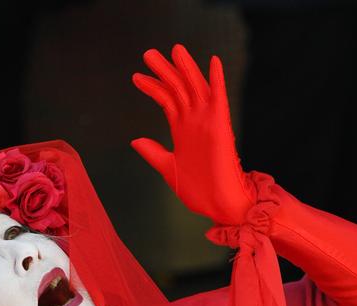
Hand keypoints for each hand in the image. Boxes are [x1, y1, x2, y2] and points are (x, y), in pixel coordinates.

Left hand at [131, 45, 254, 225]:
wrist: (217, 205)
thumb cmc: (198, 191)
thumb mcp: (169, 169)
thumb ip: (153, 152)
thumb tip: (136, 140)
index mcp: (182, 131)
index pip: (166, 100)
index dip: (152, 87)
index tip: (136, 77)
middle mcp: (194, 122)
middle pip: (178, 88)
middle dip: (164, 70)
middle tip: (148, 54)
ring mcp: (207, 122)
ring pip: (195, 88)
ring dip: (185, 68)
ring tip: (174, 50)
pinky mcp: (220, 127)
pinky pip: (219, 99)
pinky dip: (217, 80)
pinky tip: (213, 62)